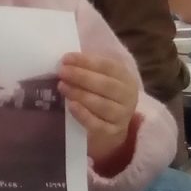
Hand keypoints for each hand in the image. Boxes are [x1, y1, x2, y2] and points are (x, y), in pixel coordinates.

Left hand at [57, 51, 138, 167]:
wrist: (110, 130)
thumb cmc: (101, 98)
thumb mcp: (100, 81)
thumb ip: (88, 70)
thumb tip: (66, 61)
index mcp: (126, 78)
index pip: (108, 66)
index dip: (87, 61)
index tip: (66, 58)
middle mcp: (128, 96)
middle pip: (106, 85)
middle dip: (82, 76)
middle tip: (62, 72)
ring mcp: (122, 115)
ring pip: (102, 104)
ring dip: (80, 94)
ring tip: (62, 87)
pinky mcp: (112, 132)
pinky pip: (97, 124)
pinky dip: (83, 114)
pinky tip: (71, 106)